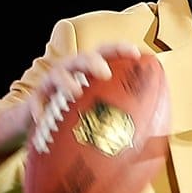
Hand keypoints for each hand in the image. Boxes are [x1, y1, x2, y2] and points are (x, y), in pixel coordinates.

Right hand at [0, 42, 144, 171]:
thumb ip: (121, 121)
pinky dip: (40, 111)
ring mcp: (51, 84)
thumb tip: (156, 142)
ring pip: (58, 75)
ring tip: (74, 92)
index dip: (120, 50)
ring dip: (67, 82)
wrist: (40, 126)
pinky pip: (35, 104)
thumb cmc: (76, 118)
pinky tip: (42, 121)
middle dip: (94, 62)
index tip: (136, 54)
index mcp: (90, 73)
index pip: (106, 55)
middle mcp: (71, 72)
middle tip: (105, 73)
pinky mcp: (35, 100)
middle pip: (83, 58)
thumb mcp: (98, 115)